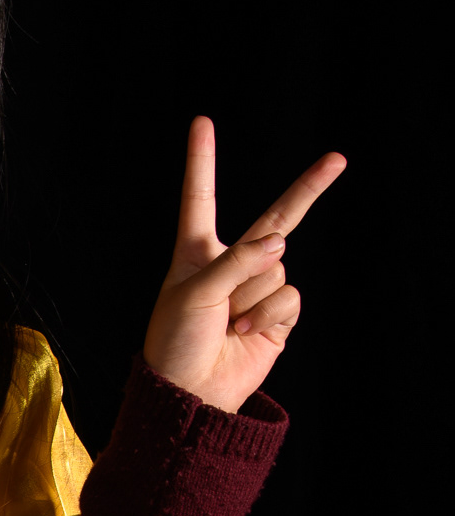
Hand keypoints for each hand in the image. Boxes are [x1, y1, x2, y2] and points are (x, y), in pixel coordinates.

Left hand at [143, 117, 344, 412]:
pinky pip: (288, 297)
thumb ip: (237, 262)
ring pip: (278, 268)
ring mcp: (258, 289)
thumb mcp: (195, 294)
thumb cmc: (177, 341)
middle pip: (277, 217)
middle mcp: (232, 264)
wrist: (190, 393)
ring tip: (229, 322)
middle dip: (309, 189)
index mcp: (197, 251)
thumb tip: (281, 241)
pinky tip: (246, 332)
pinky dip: (268, 314)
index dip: (202, 160)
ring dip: (253, 296)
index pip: (202, 196)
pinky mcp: (277, 316)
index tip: (202, 122)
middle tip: (338, 159)